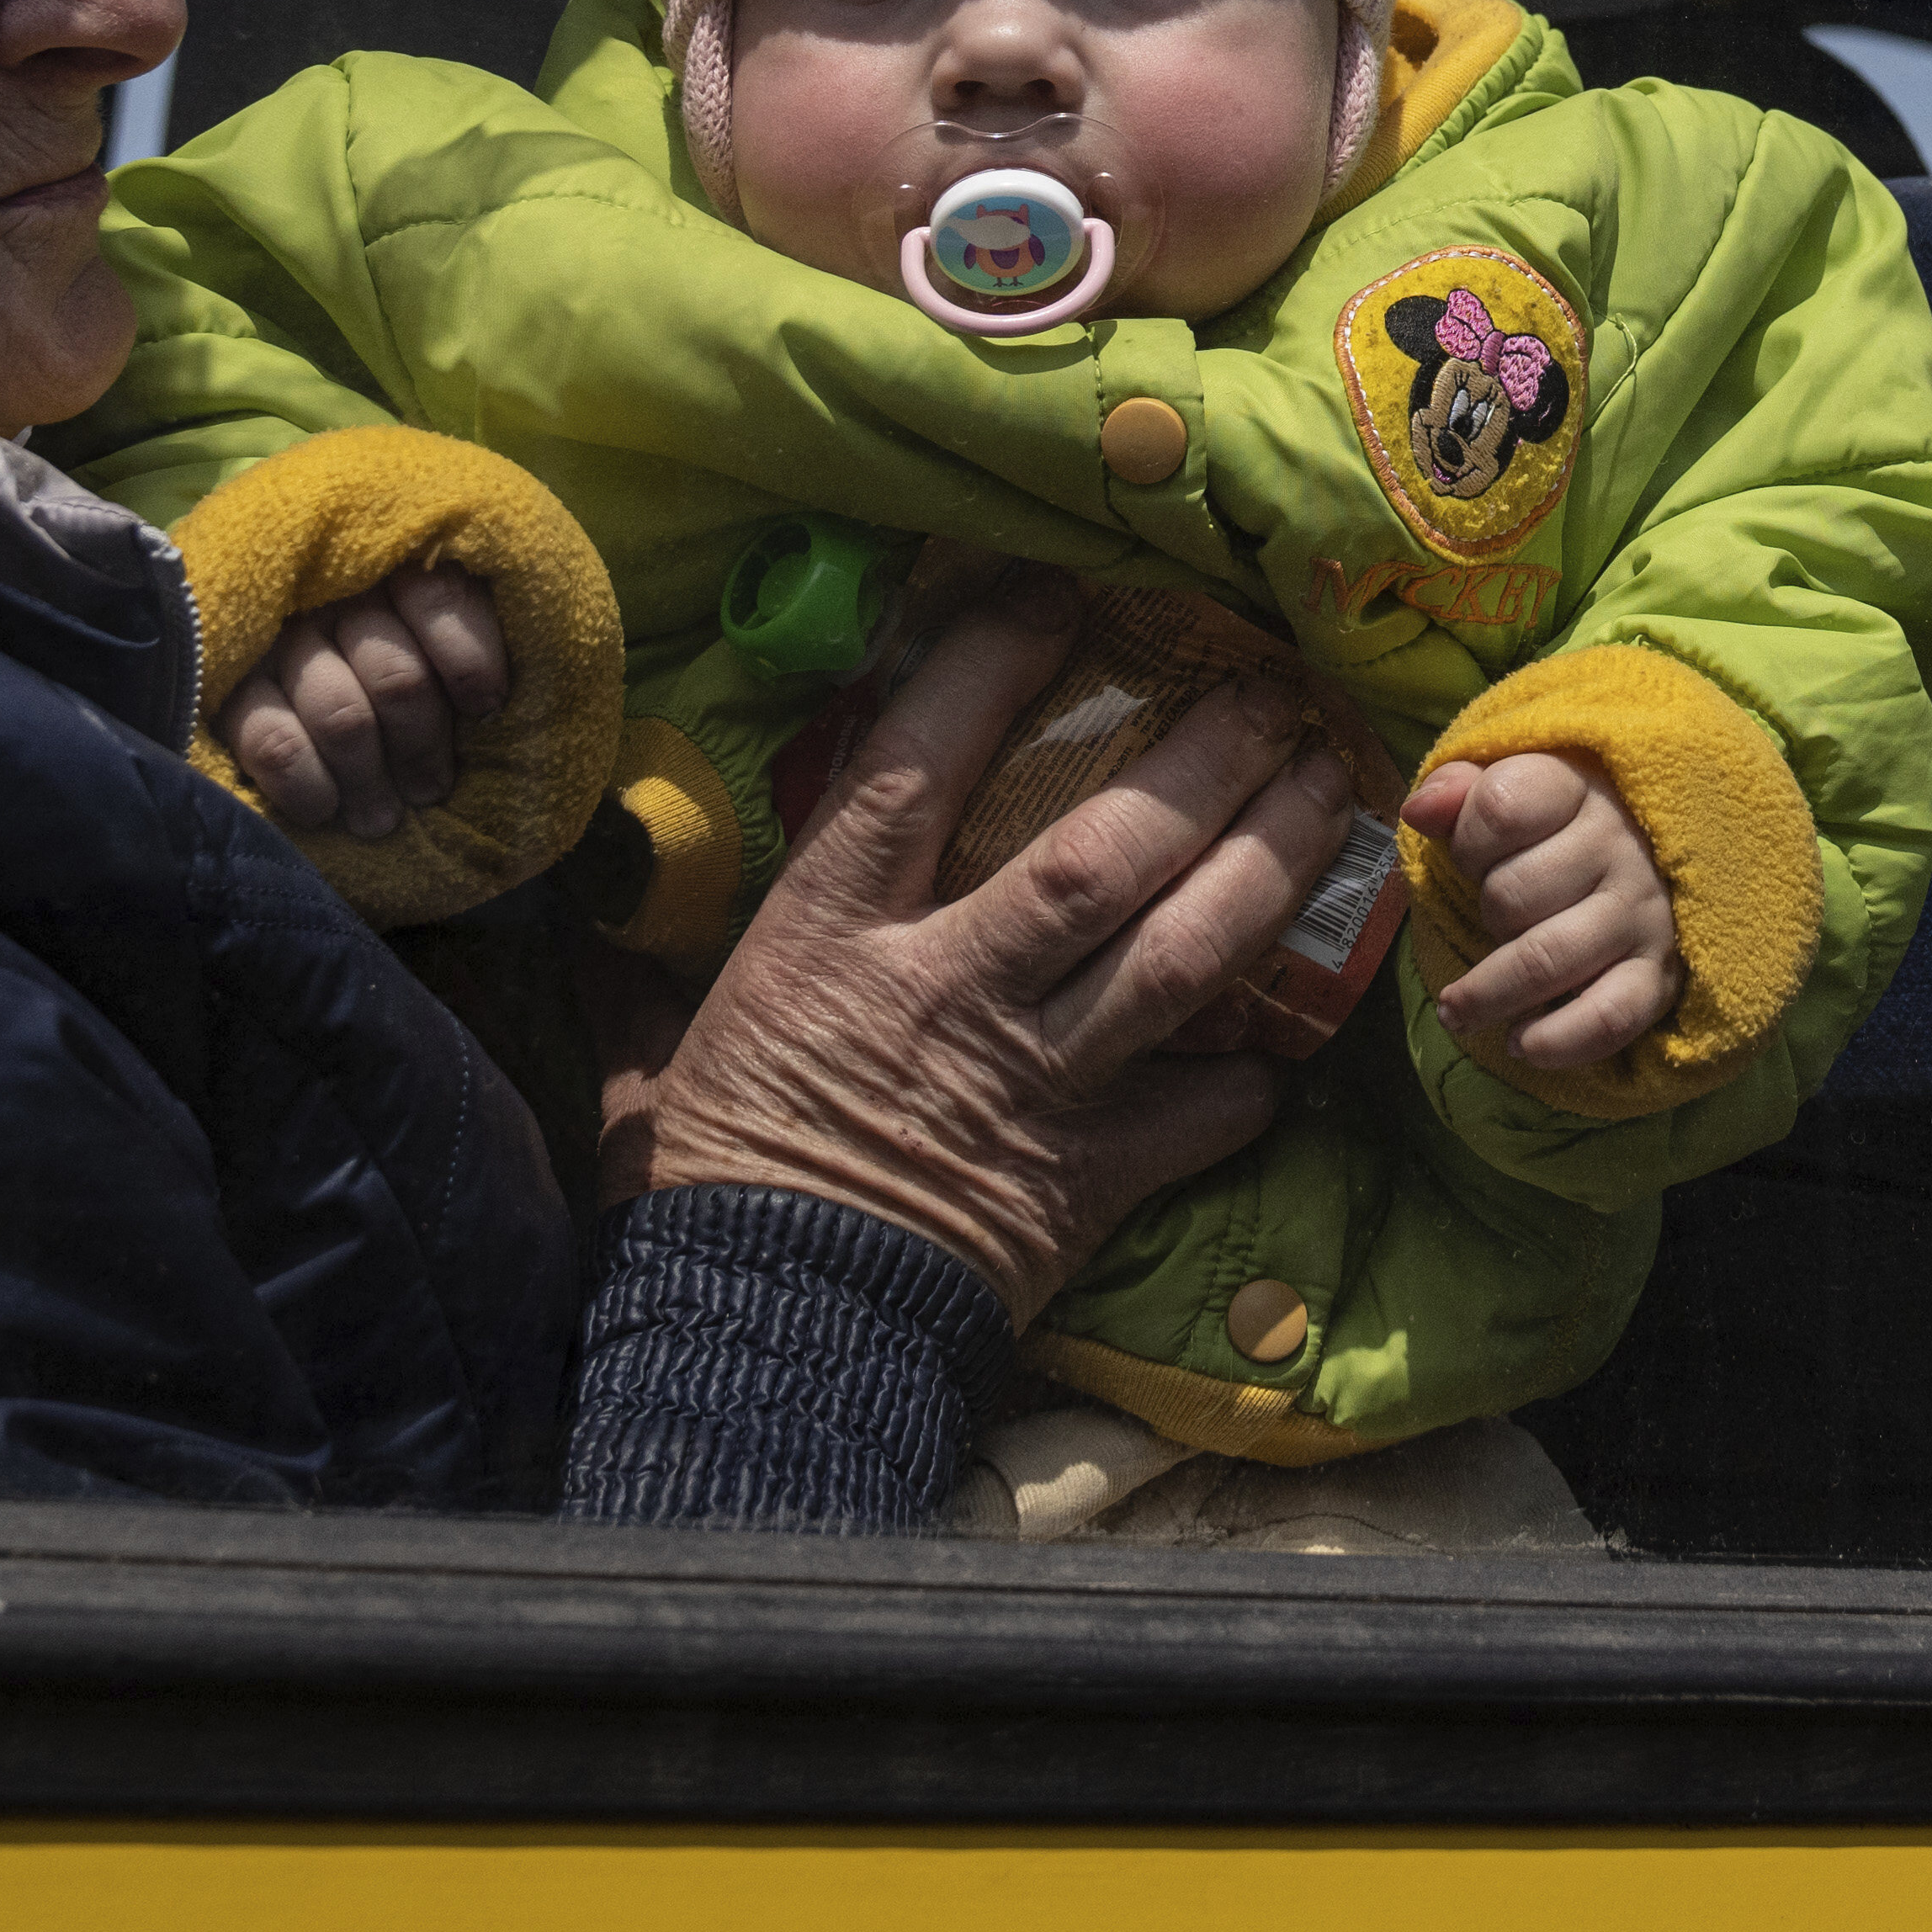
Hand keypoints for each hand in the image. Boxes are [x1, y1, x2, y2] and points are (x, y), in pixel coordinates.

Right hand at [216, 563, 508, 841]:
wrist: (252, 685)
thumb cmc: (389, 660)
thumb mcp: (439, 629)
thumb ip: (467, 633)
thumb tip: (494, 700)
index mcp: (391, 566)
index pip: (439, 597)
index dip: (468, 660)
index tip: (485, 708)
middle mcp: (330, 595)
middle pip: (399, 678)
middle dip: (421, 745)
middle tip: (429, 789)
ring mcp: (275, 641)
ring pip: (343, 717)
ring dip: (371, 778)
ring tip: (383, 819)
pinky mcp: (226, 690)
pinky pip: (276, 744)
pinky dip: (309, 787)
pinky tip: (325, 810)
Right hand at [622, 585, 1359, 1317]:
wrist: (760, 1339)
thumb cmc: (701, 1184)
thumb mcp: (658, 1049)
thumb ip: (654, 961)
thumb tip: (603, 892)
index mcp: (830, 940)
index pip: (914, 772)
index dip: (990, 670)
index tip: (1058, 591)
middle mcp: (947, 991)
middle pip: (1100, 856)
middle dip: (1200, 764)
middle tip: (1273, 694)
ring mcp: (1031, 1084)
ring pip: (1178, 958)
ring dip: (1268, 869)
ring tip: (1328, 790)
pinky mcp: (1087, 1179)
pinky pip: (1203, 1111)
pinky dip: (1257, 1072)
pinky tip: (1293, 1033)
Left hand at [1414, 748, 1681, 1080]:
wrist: (1661, 859)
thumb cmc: (1562, 829)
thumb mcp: (1516, 790)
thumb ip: (1460, 790)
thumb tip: (1419, 812)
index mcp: (1579, 788)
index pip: (1502, 808)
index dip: (1467, 842)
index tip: (1470, 861)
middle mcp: (1618, 846)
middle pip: (1514, 893)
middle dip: (1484, 917)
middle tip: (1489, 927)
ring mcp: (1642, 913)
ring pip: (1548, 960)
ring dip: (1489, 995)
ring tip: (1458, 1012)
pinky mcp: (1658, 975)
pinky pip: (1607, 1017)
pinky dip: (1557, 1040)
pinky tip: (1523, 1043)